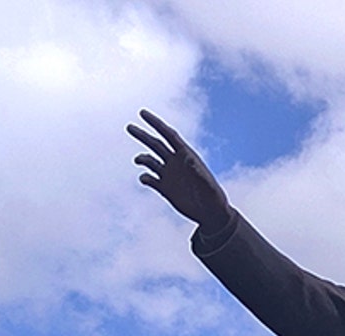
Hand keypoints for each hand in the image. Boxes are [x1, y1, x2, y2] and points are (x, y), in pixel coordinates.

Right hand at [127, 110, 229, 230]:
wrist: (212, 215)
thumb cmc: (215, 199)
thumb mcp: (209, 187)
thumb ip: (200, 174)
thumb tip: (190, 161)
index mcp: (187, 156)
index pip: (169, 135)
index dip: (156, 123)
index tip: (142, 113)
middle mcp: (176, 163)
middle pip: (156, 144)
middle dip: (143, 135)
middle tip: (129, 127)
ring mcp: (169, 175)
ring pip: (150, 160)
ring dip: (142, 158)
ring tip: (139, 160)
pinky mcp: (164, 188)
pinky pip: (149, 179)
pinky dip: (144, 178)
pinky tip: (145, 179)